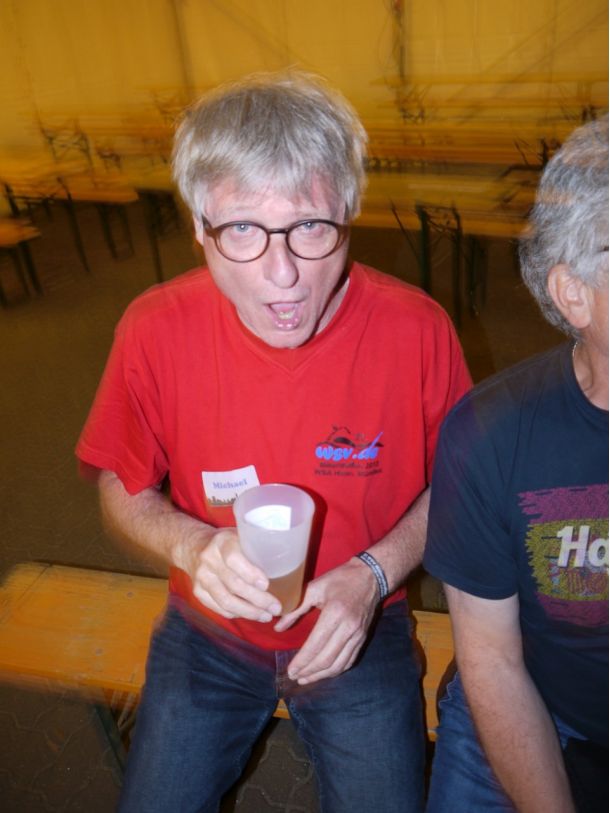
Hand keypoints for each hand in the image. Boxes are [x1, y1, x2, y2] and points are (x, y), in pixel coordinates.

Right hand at [187, 528, 282, 621]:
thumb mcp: (240, 535)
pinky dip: (236, 614)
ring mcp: (201, 577)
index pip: (233, 559)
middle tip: (275, 607)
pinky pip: (219, 608)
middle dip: (257, 599)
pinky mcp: (197, 592)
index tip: (267, 585)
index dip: (250, 573)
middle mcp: (208, 559)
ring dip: (248, 612)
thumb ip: (256, 547)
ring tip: (266, 615)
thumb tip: (289, 564)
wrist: (193, 546)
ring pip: (225, 600)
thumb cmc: (228, 542)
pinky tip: (250, 614)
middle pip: (233, 584)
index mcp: (222, 541)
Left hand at [274, 557, 379, 684]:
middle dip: (309, 671)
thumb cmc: (340, 579)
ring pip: (339, 664)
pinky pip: (349, 660)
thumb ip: (295, 609)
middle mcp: (348, 628)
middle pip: (327, 658)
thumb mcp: (314, 588)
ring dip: (321, 675)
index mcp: (335, 613)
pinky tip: (324, 672)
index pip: (316, 645)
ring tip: (306, 679)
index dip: (302, 661)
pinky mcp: (363, 638)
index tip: (290, 669)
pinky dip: (336, 670)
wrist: (370, 576)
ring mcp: (358, 635)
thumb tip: (278, 628)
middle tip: (294, 676)